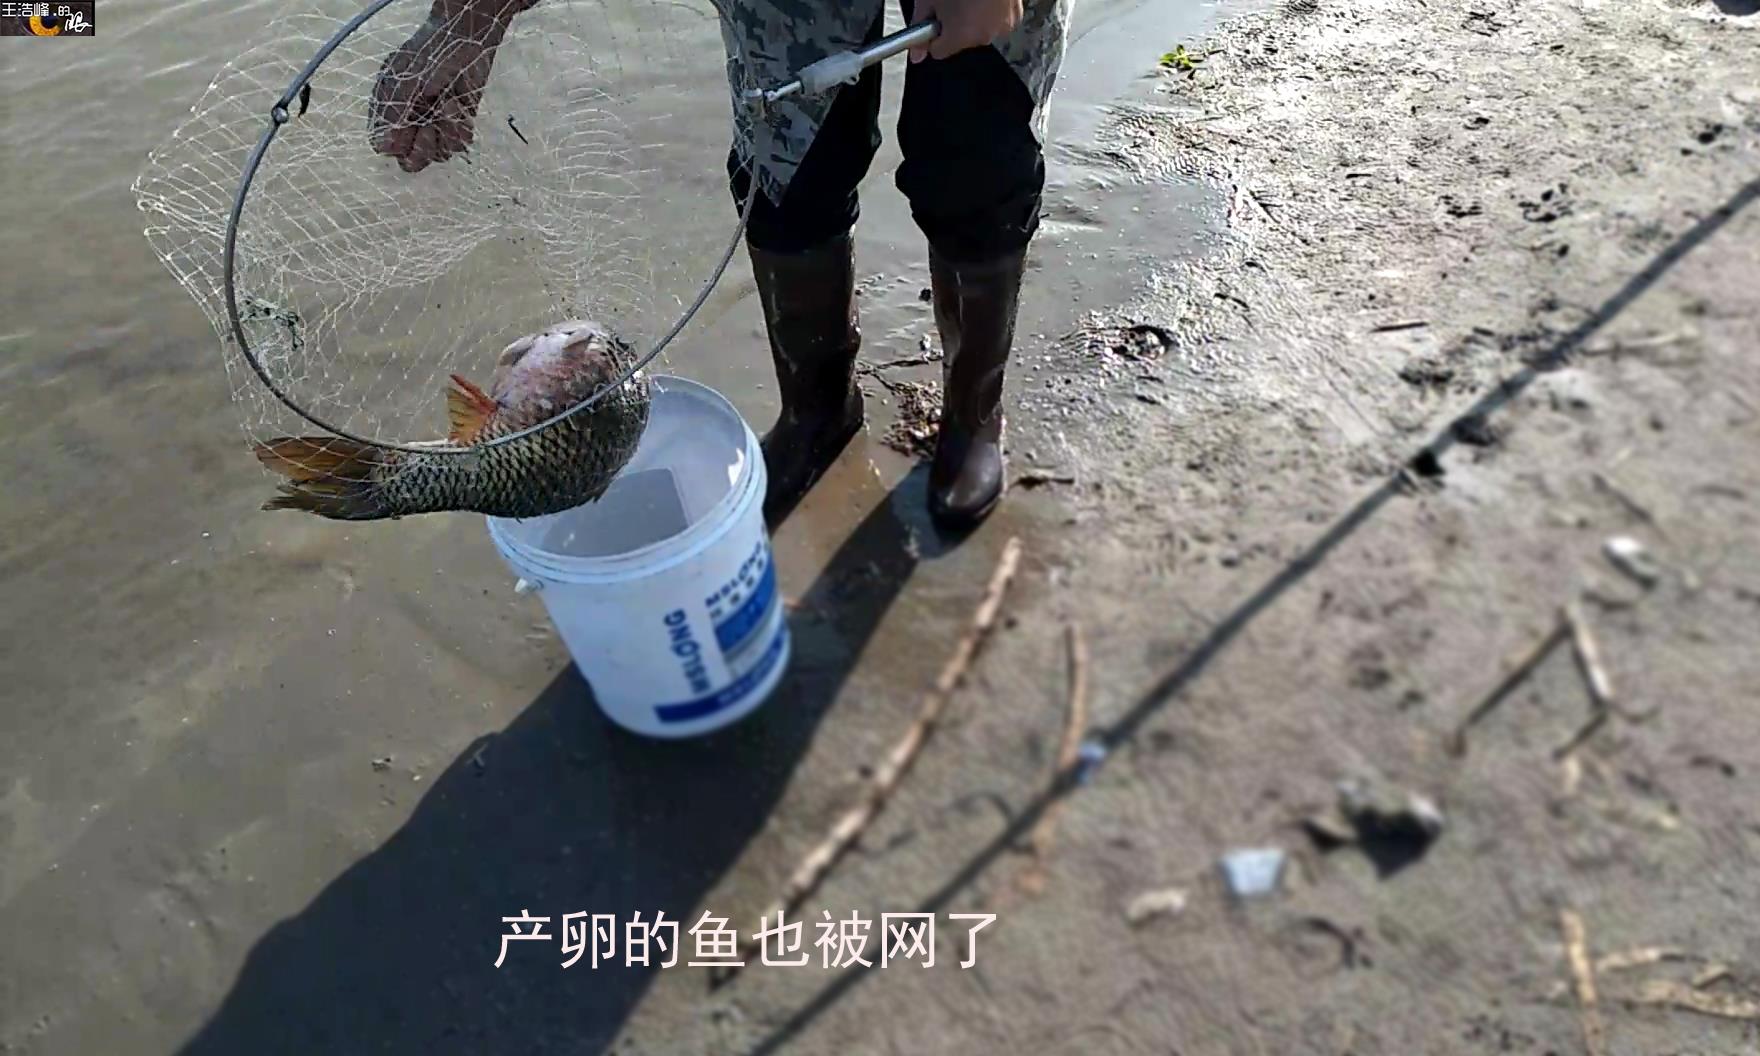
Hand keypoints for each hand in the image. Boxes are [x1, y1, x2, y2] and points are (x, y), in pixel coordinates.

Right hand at [369, 14, 505, 172]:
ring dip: (446, 133)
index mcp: (389, 111)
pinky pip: (459, 145)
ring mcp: (435, 126)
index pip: (384, 147)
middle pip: (412, 161)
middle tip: (429, 128)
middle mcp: (410, 122)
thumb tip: (385, 147)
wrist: (464, 41)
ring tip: (447, 104)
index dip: (396, 146)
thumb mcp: (404, 82)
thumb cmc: (427, 55)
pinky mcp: (458, 125)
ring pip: (438, 155)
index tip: (407, 130)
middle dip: (423, 149)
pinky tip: (457, 104)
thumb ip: (394, 114)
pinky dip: (460, 128)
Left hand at [908, 0, 1022, 61]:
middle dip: (955, 26)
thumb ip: (920, 27)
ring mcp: (1002, 28)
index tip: (933, 21)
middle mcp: (983, 37)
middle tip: (952, 1)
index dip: (933, 35)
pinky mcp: (1015, 17)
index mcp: (960, 35)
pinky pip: (996, 22)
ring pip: (978, 32)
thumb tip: (915, 56)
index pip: (938, 51)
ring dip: (973, 20)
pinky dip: (990, 13)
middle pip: (960, 42)